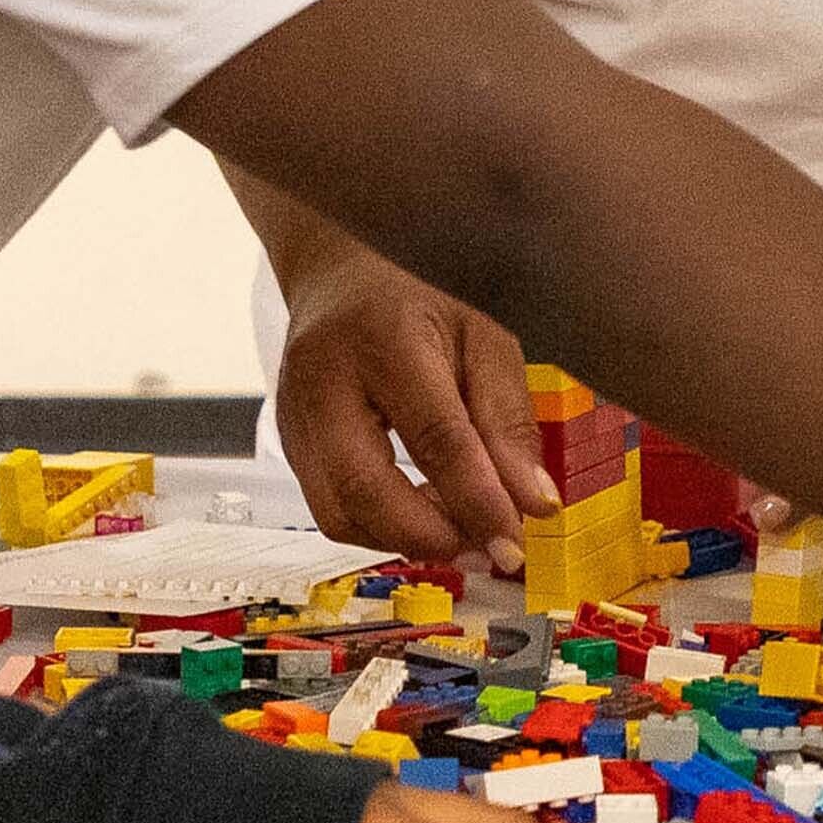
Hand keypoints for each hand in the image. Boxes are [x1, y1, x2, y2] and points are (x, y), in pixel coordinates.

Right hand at [269, 246, 555, 572]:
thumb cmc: (422, 295)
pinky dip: (383, 527)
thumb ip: (507, 419)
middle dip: (430, 536)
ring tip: (466, 533)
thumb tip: (532, 503)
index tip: (515, 539)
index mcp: (383, 338)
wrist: (342, 270)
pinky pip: (331, 507)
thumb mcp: (484, 335)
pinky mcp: (290, 443)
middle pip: (363, 488)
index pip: (433, 436)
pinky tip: (429, 517)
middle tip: (490, 552)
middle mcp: (323, 381)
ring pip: (338, 513)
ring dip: (407, 539)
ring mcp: (294, 416)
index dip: (476, 498)